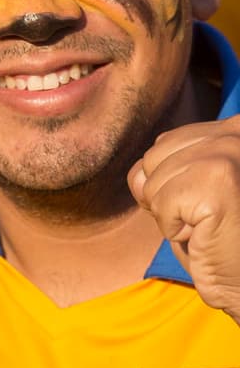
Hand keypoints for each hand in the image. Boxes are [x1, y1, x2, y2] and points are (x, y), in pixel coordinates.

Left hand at [129, 116, 239, 319]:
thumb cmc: (224, 240)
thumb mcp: (196, 188)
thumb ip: (170, 165)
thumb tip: (137, 175)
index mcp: (234, 128)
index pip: (167, 142)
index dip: (171, 180)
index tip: (207, 202)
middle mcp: (234, 133)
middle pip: (153, 158)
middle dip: (169, 197)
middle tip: (208, 218)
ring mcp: (226, 155)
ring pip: (153, 184)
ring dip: (173, 216)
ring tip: (210, 227)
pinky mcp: (216, 184)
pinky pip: (161, 205)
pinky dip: (176, 231)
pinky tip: (208, 236)